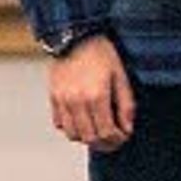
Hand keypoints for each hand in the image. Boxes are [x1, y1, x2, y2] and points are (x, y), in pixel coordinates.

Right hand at [48, 34, 133, 151]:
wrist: (74, 36)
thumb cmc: (102, 54)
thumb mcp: (121, 76)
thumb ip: (126, 105)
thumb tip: (127, 128)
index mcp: (96, 96)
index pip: (107, 132)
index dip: (118, 140)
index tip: (124, 135)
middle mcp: (77, 102)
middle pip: (90, 138)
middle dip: (105, 144)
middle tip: (114, 139)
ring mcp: (62, 100)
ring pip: (72, 135)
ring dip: (87, 138)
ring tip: (98, 131)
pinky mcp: (53, 97)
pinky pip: (59, 123)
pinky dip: (71, 128)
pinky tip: (82, 121)